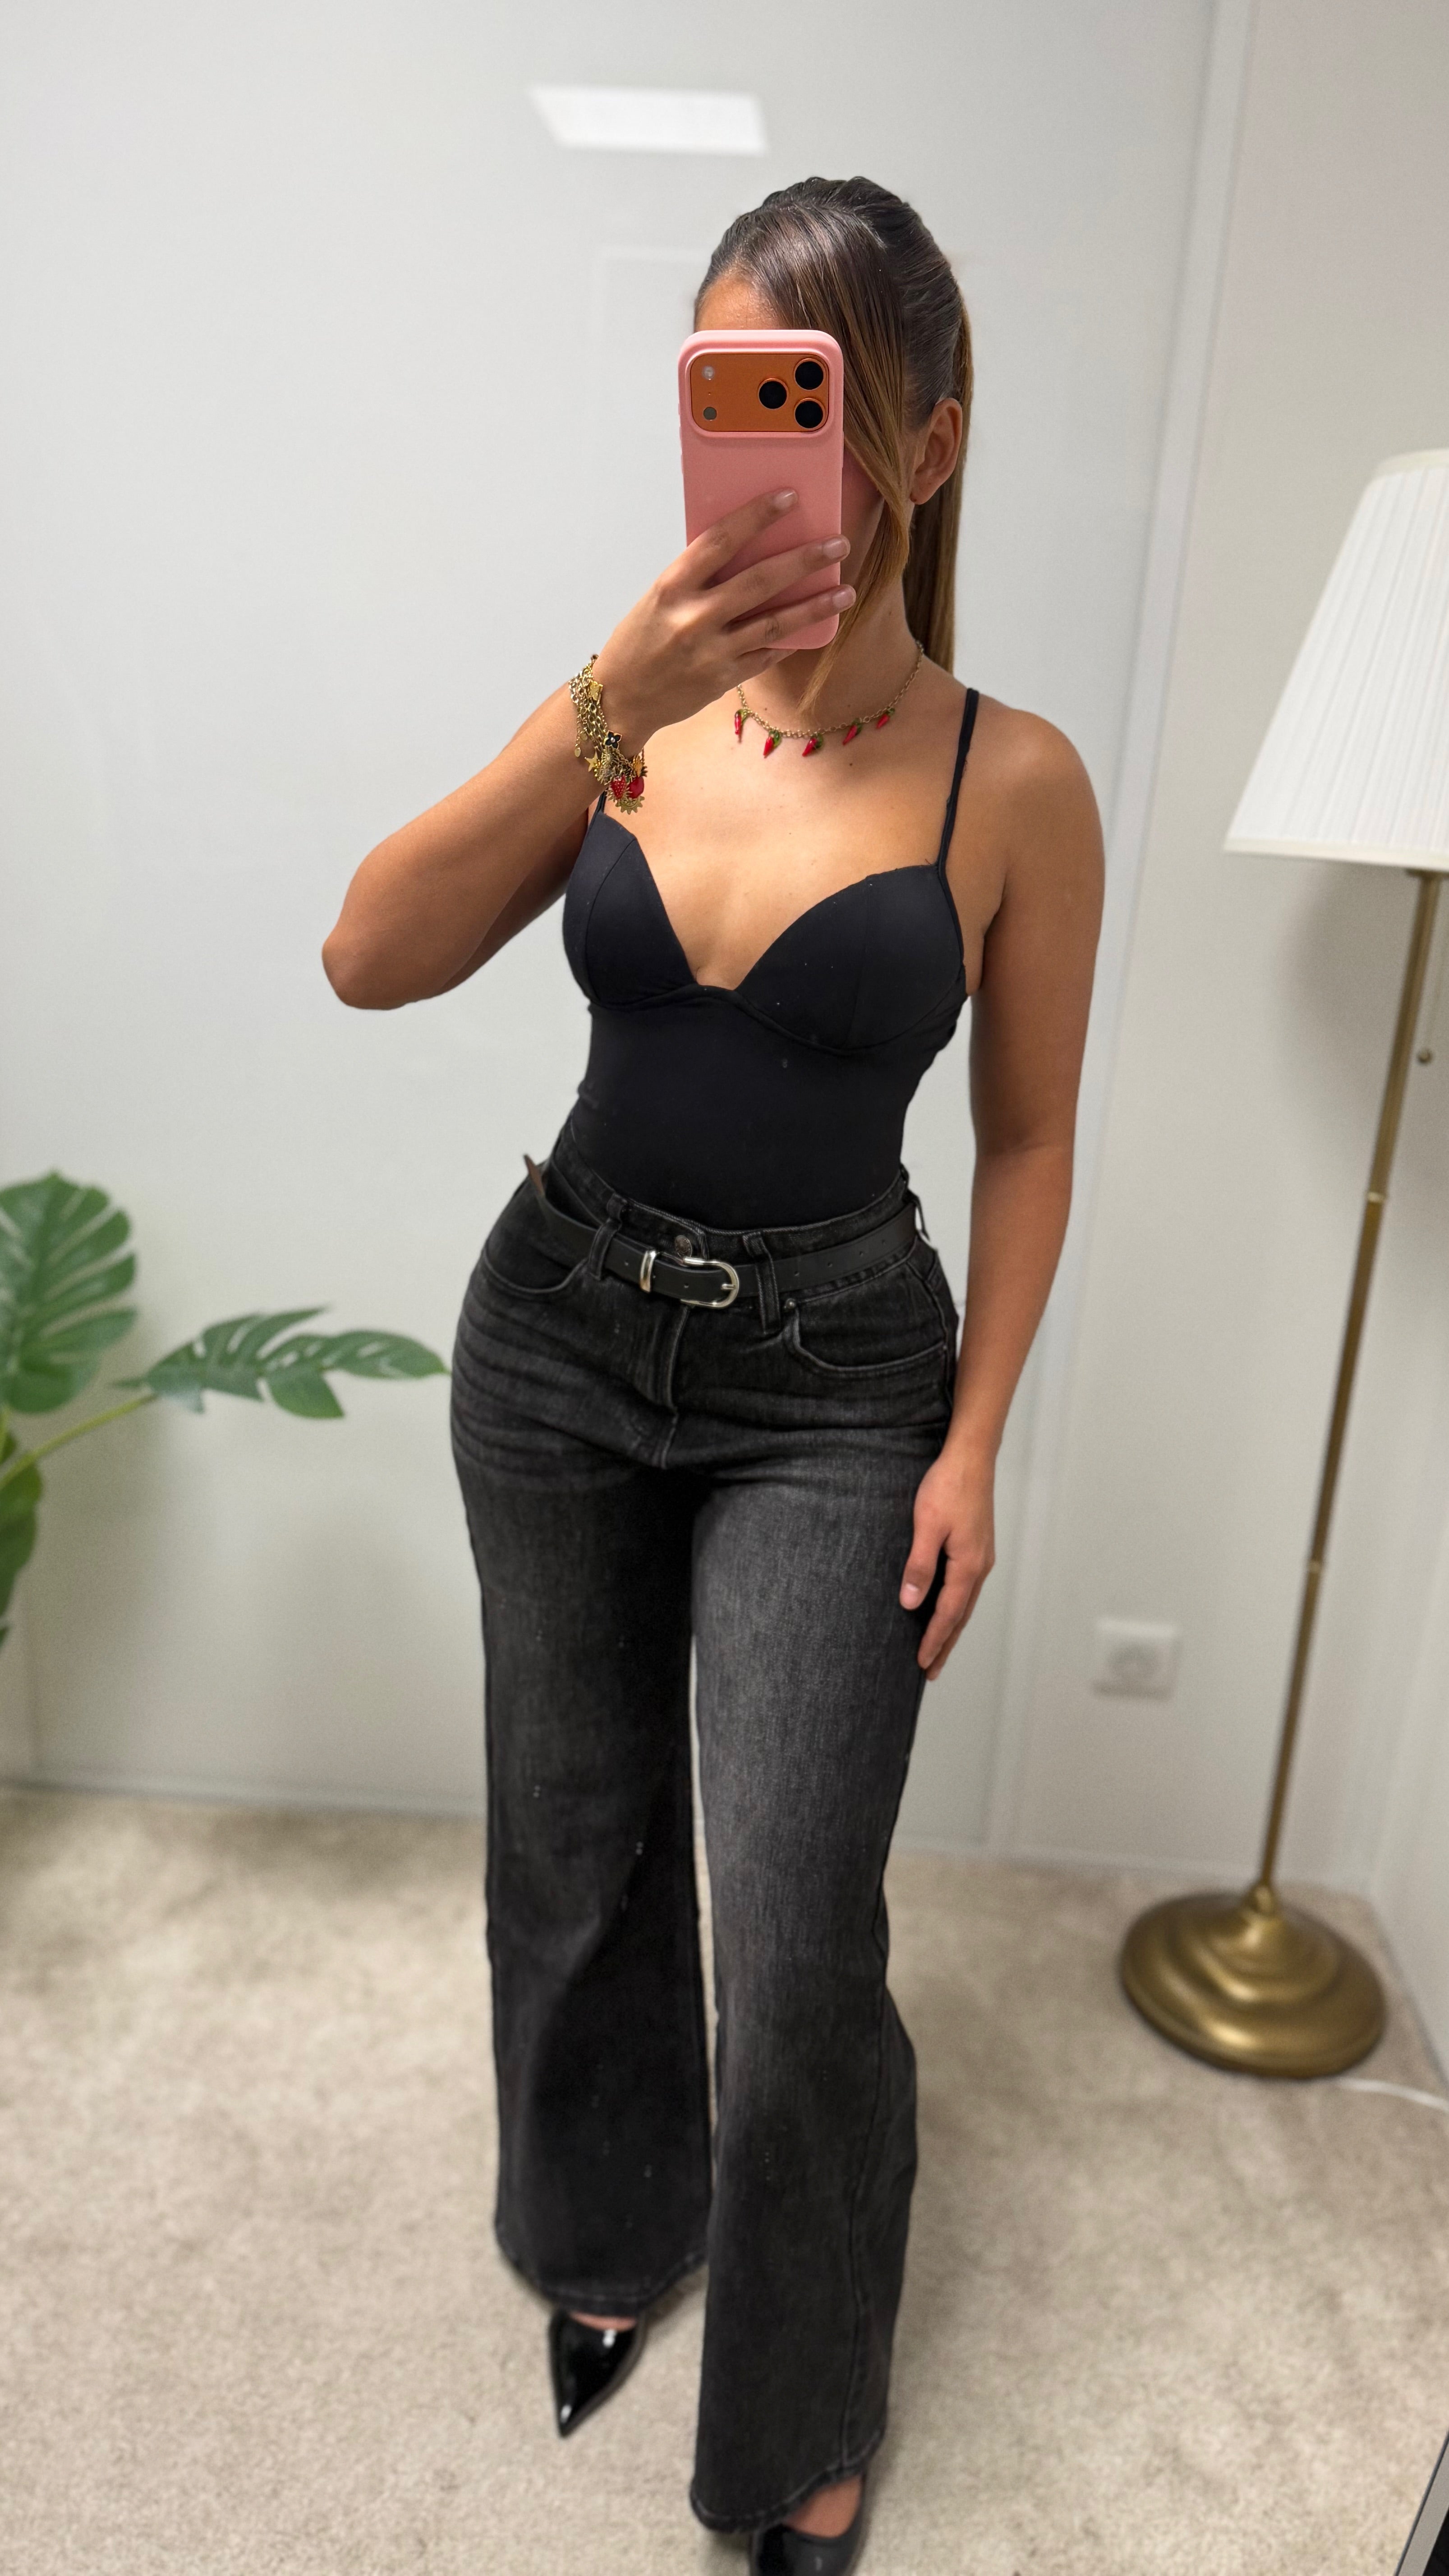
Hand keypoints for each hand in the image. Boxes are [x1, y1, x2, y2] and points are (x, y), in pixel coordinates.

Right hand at [590, 491, 853, 745]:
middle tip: (838, 544)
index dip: (757, 516)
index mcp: (672, 587)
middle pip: (760, 580)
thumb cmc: (638, 642)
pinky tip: (814, 627)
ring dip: (814, 606)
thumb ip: (697, 577)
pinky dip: (789, 640)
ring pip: (775, 623)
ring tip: (845, 592)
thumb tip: (746, 550)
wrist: (620, 700)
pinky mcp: (723, 679)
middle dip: (805, 560)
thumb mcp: (659, 599)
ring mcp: (711, 652)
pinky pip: (766, 655)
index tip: (789, 498)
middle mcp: (693, 618)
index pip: (720, 540)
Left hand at [899, 1445, 995, 1677]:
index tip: (922, 1663)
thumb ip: (919, 1566)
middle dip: (945, 1644)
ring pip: (965, 1602)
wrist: (970, 1457)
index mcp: (968, 1566)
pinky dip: (957, 1606)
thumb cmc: (947, 1487)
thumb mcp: (926, 1526)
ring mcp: (981, 1556)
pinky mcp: (977, 1546)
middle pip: (961, 1616)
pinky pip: (966, 1587)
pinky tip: (947, 1608)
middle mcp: (979, 1566)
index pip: (948, 1614)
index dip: (934, 1640)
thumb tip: (912, 1603)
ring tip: (939, 1648)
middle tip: (931, 1671)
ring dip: (951, 1627)